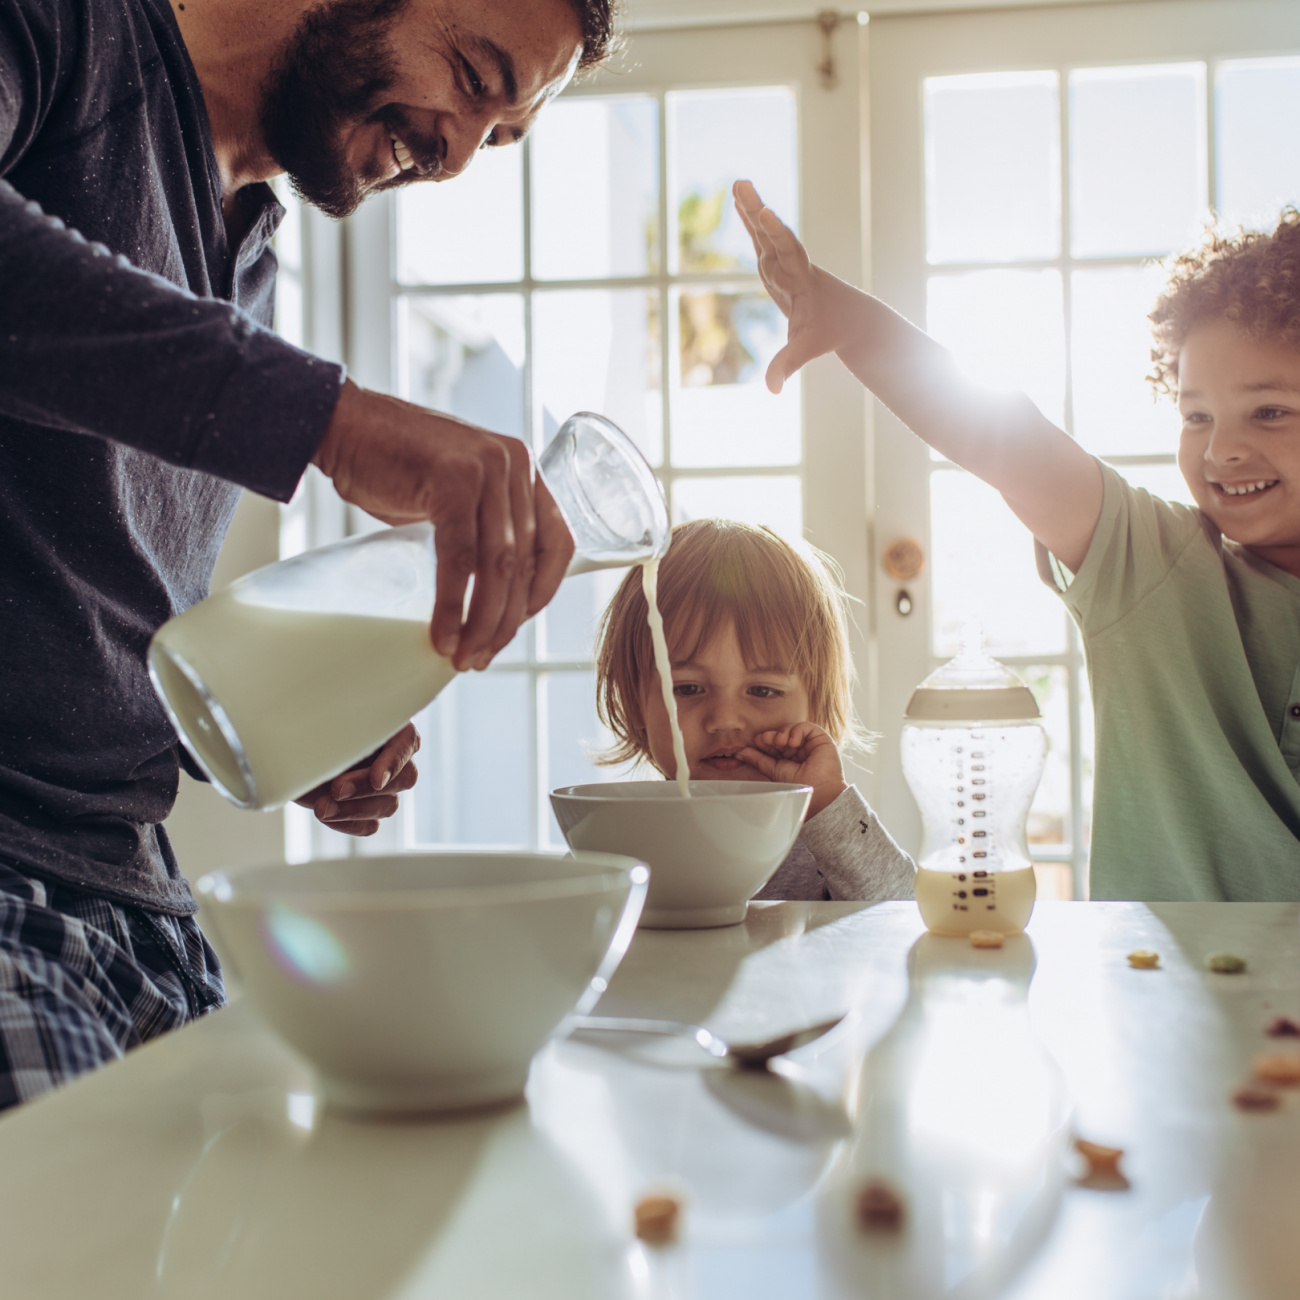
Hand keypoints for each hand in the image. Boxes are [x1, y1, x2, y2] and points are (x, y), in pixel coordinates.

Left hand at [294, 723, 420, 836]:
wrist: (285, 748)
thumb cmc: (306, 723)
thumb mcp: (321, 719)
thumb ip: (340, 727)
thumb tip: (350, 733)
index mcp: (389, 726)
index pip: (408, 742)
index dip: (395, 762)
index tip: (376, 780)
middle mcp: (392, 757)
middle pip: (404, 778)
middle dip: (367, 787)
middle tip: (336, 789)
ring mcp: (383, 787)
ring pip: (388, 805)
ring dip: (354, 809)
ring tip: (321, 807)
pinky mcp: (366, 810)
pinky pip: (369, 825)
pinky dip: (349, 823)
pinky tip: (326, 814)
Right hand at [312, 380, 574, 671]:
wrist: (342, 424)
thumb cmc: (394, 464)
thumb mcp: (456, 492)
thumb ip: (483, 527)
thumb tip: (494, 594)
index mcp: (523, 468)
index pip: (557, 541)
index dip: (544, 591)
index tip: (518, 625)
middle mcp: (514, 465)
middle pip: (525, 561)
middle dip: (506, 620)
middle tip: (481, 657)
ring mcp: (486, 469)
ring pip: (498, 566)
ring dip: (483, 622)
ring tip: (464, 657)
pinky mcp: (452, 481)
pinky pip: (460, 559)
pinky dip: (452, 604)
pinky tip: (443, 634)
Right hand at [733, 179, 859, 394]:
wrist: (851, 316)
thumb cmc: (830, 331)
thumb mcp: (807, 348)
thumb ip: (787, 365)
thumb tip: (772, 390)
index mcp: (802, 280)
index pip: (787, 253)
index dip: (776, 234)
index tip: (765, 215)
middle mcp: (793, 265)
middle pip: (772, 234)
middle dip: (757, 212)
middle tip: (744, 186)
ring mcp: (785, 262)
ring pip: (765, 232)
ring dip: (751, 208)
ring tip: (738, 183)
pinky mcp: (778, 264)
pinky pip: (762, 239)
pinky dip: (750, 221)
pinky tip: (740, 201)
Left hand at [737, 722, 846, 819]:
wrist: (818, 792)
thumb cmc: (799, 786)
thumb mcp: (773, 770)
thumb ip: (757, 759)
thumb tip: (739, 752)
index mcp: (788, 759)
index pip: (773, 744)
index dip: (764, 741)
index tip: (756, 742)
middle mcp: (799, 750)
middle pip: (782, 735)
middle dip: (772, 736)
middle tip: (764, 739)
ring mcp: (809, 744)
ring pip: (792, 729)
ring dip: (783, 733)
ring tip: (780, 742)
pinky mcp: (821, 739)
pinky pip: (806, 727)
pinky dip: (796, 731)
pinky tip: (793, 742)